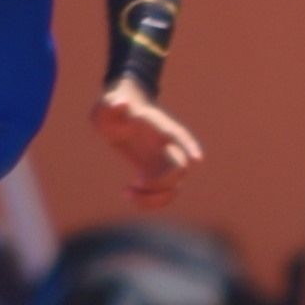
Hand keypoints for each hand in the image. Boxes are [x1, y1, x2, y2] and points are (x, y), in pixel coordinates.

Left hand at [92, 79, 203, 209]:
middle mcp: (166, 146)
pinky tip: (128, 193)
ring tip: (128, 194)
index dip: (189, 146)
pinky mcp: (153, 173)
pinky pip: (161, 194)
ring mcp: (162, 161)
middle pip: (179, 169)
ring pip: (173, 188)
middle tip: (136, 183)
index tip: (197, 159)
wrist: (117, 113)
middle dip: (161, 183)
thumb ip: (112, 104)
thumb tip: (122, 103)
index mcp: (158, 128)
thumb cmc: (112, 107)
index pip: (178, 136)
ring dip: (154, 199)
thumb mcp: (106, 106)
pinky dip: (147, 201)